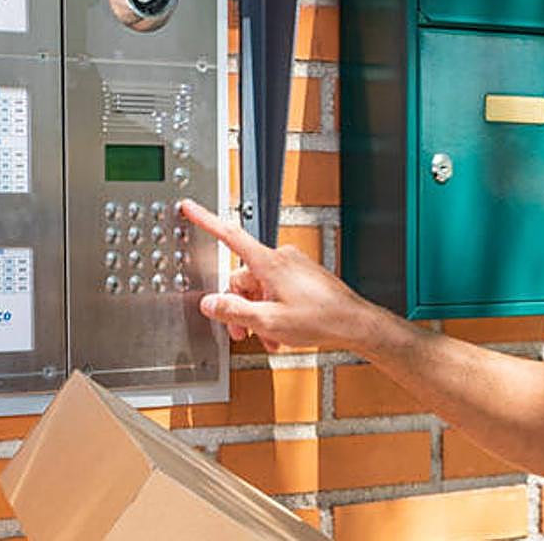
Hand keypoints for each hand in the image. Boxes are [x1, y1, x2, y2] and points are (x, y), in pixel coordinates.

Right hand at [179, 199, 371, 351]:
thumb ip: (234, 311)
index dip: (206, 220)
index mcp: (270, 263)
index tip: (190, 207)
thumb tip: (210, 303)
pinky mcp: (302, 276)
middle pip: (242, 277)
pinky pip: (276, 289)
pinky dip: (272, 310)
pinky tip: (279, 332)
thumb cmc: (320, 318)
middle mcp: (281, 259)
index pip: (230, 236)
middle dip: (239, 306)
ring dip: (258, 313)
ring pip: (259, 288)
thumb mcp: (268, 321)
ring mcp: (293, 266)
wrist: (353, 323)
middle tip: (243, 332)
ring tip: (268, 336)